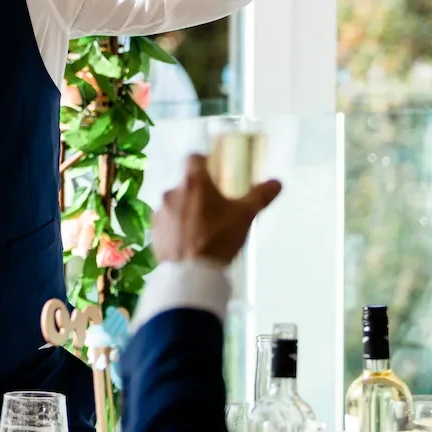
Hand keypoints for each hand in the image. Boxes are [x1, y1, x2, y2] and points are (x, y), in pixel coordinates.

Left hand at [152, 154, 281, 266]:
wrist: (190, 273)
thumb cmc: (218, 238)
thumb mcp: (244, 216)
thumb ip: (260, 196)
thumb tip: (277, 182)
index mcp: (193, 182)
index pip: (193, 158)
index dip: (204, 163)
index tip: (214, 173)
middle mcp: (172, 192)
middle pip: (185, 184)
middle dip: (198, 192)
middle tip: (214, 208)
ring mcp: (160, 212)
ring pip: (175, 203)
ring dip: (186, 210)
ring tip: (202, 228)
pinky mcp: (154, 231)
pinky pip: (167, 223)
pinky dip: (176, 227)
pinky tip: (189, 241)